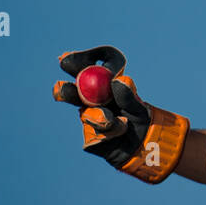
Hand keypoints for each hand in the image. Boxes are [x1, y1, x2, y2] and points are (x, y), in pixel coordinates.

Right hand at [53, 45, 190, 183]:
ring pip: (87, 113)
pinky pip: (96, 132)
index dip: (80, 59)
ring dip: (103, 117)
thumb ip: (128, 95)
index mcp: (104, 82)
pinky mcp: (88, 134)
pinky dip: (111, 131)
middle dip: (66, 89)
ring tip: (122, 123)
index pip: (90, 65)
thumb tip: (119, 81)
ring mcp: (88, 115)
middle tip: (61, 89)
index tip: (66, 59)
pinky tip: (120, 132)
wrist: (144, 145)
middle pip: (74, 89)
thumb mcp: (139, 105)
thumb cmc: (141, 118)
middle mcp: (91, 97)